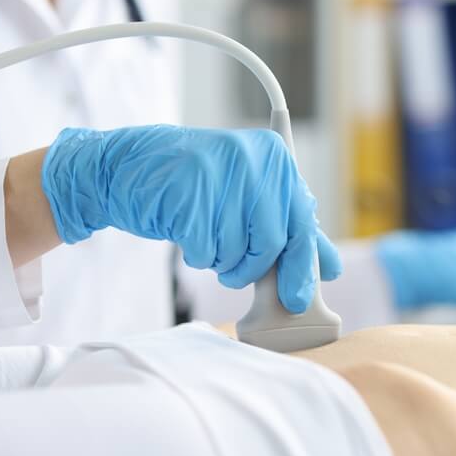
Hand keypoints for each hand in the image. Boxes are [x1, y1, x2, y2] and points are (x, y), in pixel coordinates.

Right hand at [41, 125, 341, 311]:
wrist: (126, 166)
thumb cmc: (197, 187)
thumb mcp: (250, 197)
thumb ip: (291, 226)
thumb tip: (328, 266)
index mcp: (276, 157)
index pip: (302, 223)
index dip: (301, 266)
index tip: (299, 298)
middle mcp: (254, 160)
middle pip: (273, 242)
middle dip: (256, 270)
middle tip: (238, 276)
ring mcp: (220, 176)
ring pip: (239, 251)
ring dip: (224, 262)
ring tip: (208, 239)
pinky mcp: (189, 196)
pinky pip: (207, 252)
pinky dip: (200, 256)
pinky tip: (189, 234)